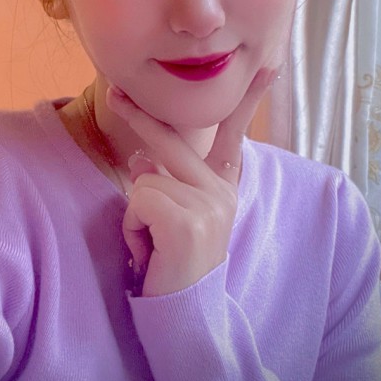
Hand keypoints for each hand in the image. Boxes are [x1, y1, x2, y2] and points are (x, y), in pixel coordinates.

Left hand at [106, 68, 275, 296]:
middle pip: (174, 141)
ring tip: (151, 242)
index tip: (267, 66)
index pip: (234, 137)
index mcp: (223, 189)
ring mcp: (208, 205)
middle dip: (139, 117)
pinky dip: (132, 225)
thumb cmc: (175, 262)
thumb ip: (167, 181)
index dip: (248, 100)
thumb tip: (142, 156)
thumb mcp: (176, 216)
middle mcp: (222, 193)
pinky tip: (149, 250)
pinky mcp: (188, 220)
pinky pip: (138, 198)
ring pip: (145, 177)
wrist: (186, 315)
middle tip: (113, 94)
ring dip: (136, 211)